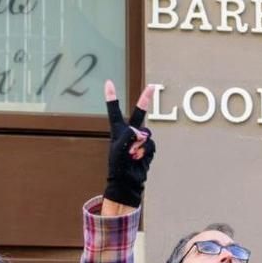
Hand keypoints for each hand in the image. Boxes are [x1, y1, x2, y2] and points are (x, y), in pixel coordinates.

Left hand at [103, 80, 154, 208]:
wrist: (127, 181)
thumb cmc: (118, 164)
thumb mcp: (119, 147)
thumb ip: (129, 135)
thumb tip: (141, 132)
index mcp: (117, 129)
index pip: (114, 110)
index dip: (112, 96)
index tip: (109, 82)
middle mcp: (129, 132)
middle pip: (139, 113)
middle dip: (145, 99)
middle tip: (152, 87)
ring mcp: (140, 140)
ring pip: (146, 134)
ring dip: (139, 145)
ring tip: (131, 155)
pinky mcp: (148, 149)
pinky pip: (151, 144)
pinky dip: (145, 151)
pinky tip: (138, 158)